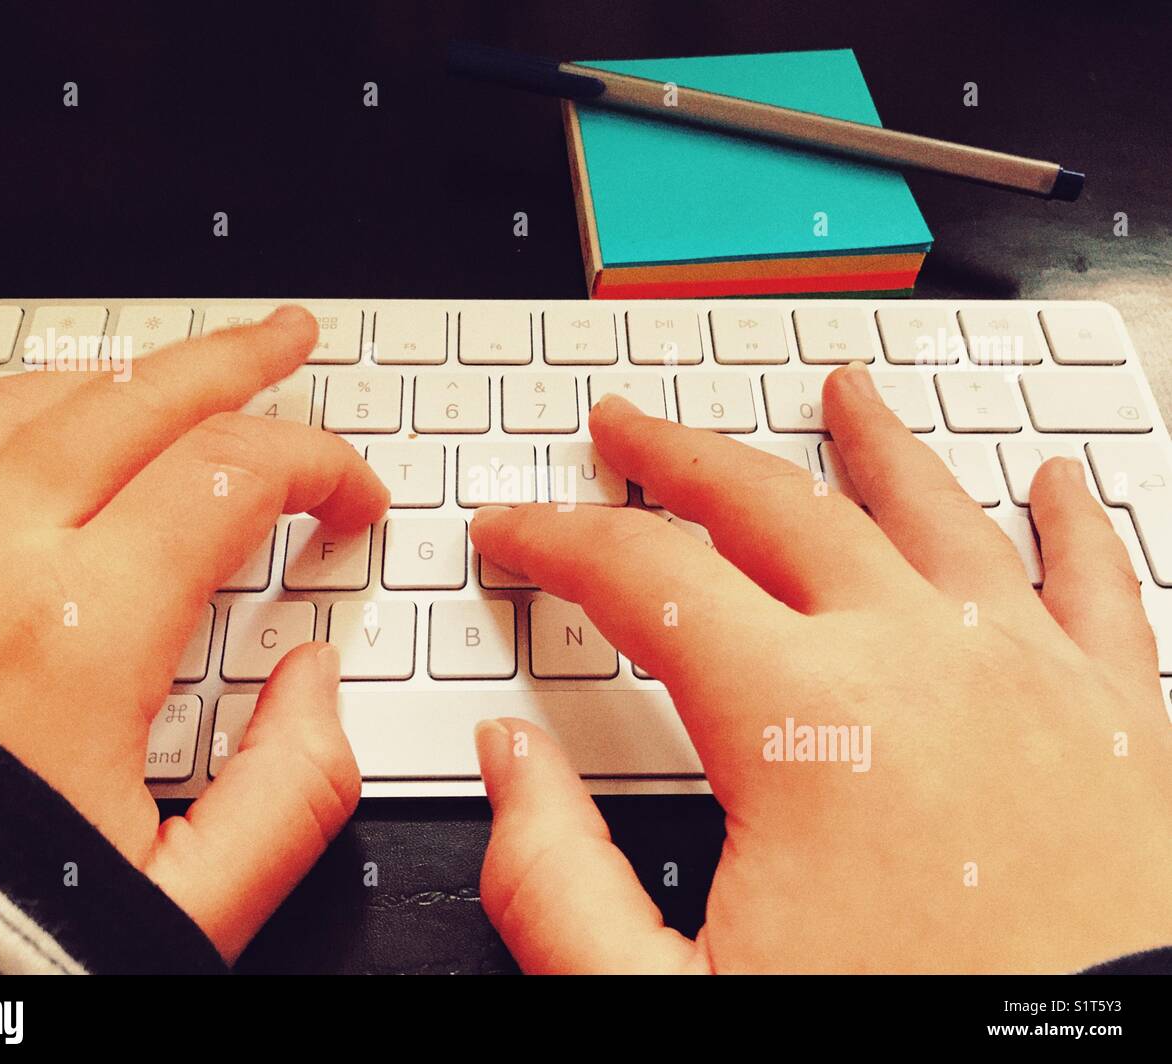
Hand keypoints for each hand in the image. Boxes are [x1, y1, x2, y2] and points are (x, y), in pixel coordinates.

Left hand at [0, 307, 388, 961]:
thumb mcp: (179, 906)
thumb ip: (289, 792)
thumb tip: (317, 682)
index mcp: (77, 635)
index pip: (237, 474)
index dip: (321, 464)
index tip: (352, 500)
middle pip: (136, 399)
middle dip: (234, 359)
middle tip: (286, 340)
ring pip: (24, 401)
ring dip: (119, 377)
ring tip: (171, 378)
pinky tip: (25, 432)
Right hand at [469, 364, 1171, 973]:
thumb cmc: (899, 1047)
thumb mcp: (672, 1004)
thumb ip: (557, 881)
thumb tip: (508, 759)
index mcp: (804, 723)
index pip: (643, 578)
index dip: (556, 539)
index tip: (513, 528)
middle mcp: (920, 663)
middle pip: (774, 509)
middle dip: (681, 458)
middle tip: (628, 426)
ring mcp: (1032, 676)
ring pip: (934, 511)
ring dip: (872, 444)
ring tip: (840, 392)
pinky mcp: (1124, 719)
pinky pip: (1096, 582)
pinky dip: (1071, 520)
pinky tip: (1055, 481)